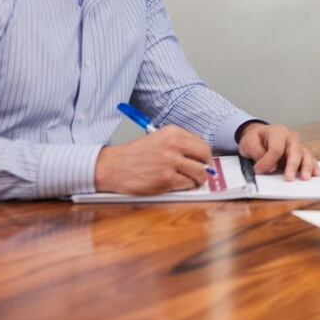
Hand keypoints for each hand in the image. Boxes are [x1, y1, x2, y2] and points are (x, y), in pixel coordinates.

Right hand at [95, 126, 213, 194]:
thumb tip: (201, 155)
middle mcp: (174, 145)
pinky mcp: (166, 179)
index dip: (205, 156)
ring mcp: (170, 162)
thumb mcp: (159, 139)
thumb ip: (180, 144)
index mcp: (173, 133)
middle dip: (206, 167)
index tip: (203, 162)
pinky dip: (185, 187)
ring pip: (199, 173)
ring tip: (191, 181)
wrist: (113, 166)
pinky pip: (187, 185)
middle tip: (202, 172)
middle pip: (205, 157)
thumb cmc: (135, 155)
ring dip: (197, 179)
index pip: (202, 144)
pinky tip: (177, 184)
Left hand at [238, 123, 319, 180]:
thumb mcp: (248, 142)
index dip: (268, 161)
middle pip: (295, 150)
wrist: (260, 136)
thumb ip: (256, 152)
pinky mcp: (301, 153)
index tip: (258, 170)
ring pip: (305, 154)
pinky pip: (310, 159)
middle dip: (293, 165)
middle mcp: (290, 137)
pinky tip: (316, 174)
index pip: (276, 148)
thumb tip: (270, 167)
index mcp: (277, 132)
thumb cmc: (256, 139)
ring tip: (305, 178)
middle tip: (289, 178)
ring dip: (306, 167)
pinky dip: (314, 166)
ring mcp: (298, 145)